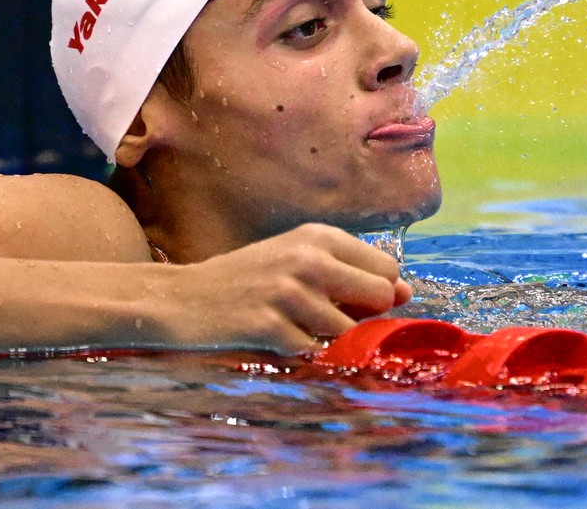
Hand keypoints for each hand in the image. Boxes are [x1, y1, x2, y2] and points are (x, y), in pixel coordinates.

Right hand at [167, 223, 411, 353]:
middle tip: (323, 315)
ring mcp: (288, 292)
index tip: (348, 299)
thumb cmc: (247, 279)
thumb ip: (352, 274)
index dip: (376, 292)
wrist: (181, 298)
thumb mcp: (299, 261)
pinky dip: (298, 351)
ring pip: (347, 330)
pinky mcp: (269, 325)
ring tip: (290, 322)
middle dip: (361, 315)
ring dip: (325, 337)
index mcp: (319, 236)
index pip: (387, 268)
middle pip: (379, 296)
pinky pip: (312, 351)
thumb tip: (405, 293)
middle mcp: (308, 258)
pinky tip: (272, 336)